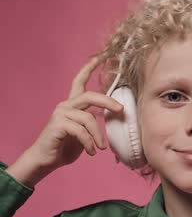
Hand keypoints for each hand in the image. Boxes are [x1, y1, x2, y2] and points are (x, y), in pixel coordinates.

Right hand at [24, 57, 123, 171]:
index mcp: (73, 105)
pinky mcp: (57, 124)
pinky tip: (91, 151)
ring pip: (88, 118)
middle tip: (121, 110)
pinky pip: (80, 131)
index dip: (89, 68)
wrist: (46, 160)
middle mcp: (66, 105)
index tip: (100, 56)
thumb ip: (95, 122)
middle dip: (107, 101)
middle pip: (90, 96)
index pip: (80, 81)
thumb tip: (117, 117)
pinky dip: (89, 142)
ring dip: (97, 135)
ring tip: (101, 148)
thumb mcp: (86, 132)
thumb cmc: (67, 145)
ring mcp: (60, 114)